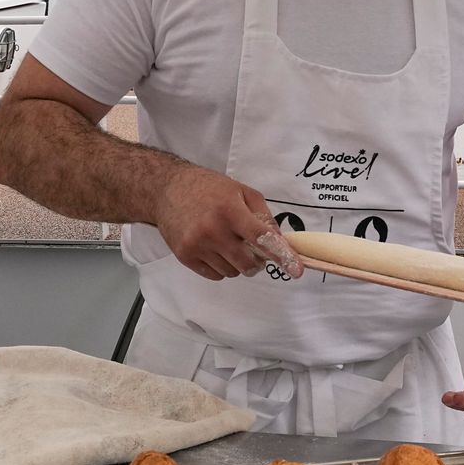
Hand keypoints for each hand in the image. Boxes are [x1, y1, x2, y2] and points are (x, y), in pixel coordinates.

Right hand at [152, 166, 304, 281]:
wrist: (166, 189)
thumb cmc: (208, 188)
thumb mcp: (241, 191)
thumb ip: (263, 215)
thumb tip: (280, 241)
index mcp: (230, 210)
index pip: (261, 238)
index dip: (281, 255)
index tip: (296, 270)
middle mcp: (212, 230)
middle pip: (248, 263)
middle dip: (257, 261)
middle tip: (252, 248)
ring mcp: (197, 246)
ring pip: (232, 272)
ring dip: (238, 264)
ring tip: (228, 243)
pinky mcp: (185, 256)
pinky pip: (215, 275)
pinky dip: (221, 267)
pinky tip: (215, 249)